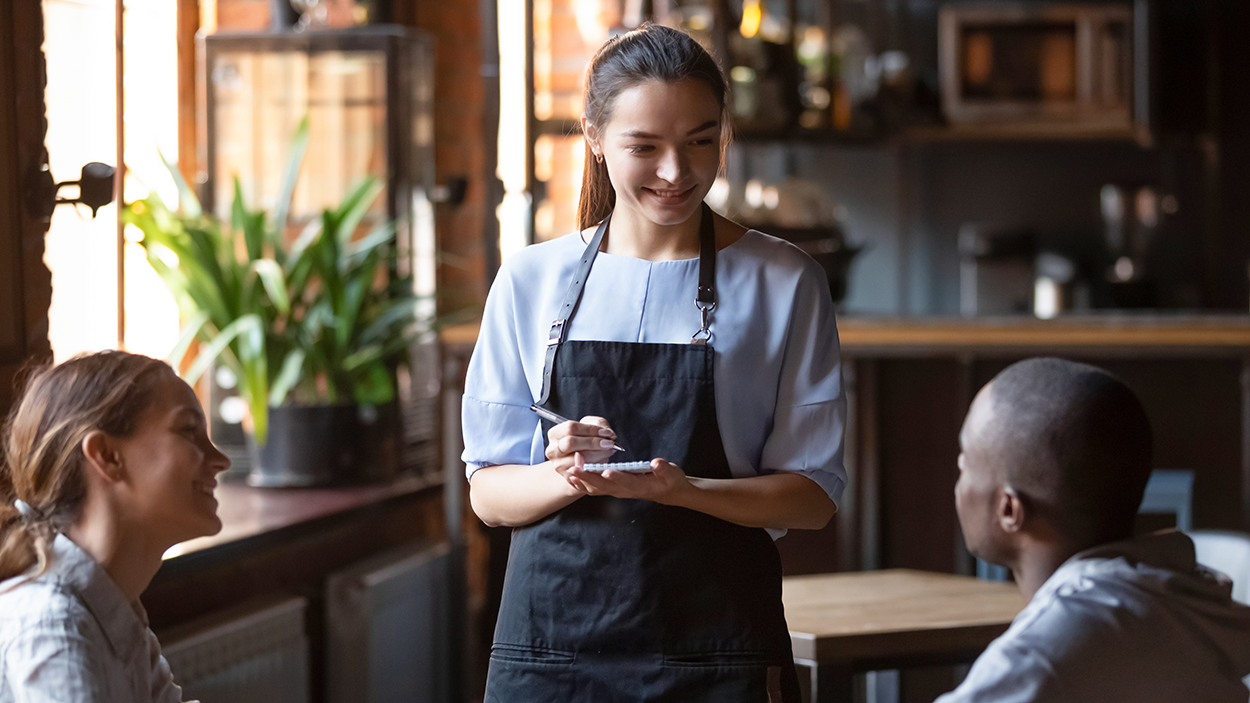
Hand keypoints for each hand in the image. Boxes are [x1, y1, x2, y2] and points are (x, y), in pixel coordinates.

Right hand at [545, 416, 617, 483]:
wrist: (578, 462)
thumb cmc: (585, 441)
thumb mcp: (590, 428)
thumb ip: (599, 425)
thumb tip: (608, 433)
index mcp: (555, 433)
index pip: (571, 428)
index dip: (591, 429)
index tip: (607, 433)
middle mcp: (553, 450)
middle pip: (570, 443)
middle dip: (593, 443)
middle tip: (609, 444)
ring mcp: (559, 465)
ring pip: (579, 459)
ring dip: (598, 455)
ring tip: (608, 452)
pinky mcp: (567, 477)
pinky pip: (585, 472)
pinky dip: (597, 466)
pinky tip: (603, 461)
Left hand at [565, 456, 691, 503]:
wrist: (667, 492)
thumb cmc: (669, 481)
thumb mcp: (672, 473)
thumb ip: (664, 469)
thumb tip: (657, 463)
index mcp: (640, 486)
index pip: (627, 482)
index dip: (617, 478)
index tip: (606, 471)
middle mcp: (626, 491)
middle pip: (606, 486)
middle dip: (590, 478)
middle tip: (576, 468)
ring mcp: (618, 491)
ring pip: (598, 489)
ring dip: (583, 481)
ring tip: (570, 471)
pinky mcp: (613, 489)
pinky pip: (595, 489)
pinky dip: (583, 484)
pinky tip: (573, 476)